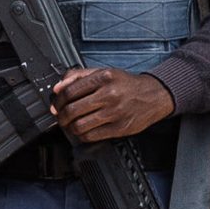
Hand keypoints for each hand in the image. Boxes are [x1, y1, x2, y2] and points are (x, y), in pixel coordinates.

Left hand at [53, 68, 174, 141]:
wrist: (153, 96)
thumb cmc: (127, 85)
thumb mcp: (104, 72)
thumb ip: (78, 76)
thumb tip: (58, 87)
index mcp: (104, 78)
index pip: (70, 91)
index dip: (58, 100)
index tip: (57, 104)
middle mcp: (110, 94)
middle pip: (72, 110)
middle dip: (61, 116)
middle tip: (60, 116)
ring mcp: (115, 113)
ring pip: (80, 125)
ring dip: (70, 127)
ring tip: (70, 124)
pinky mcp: (119, 128)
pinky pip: (91, 136)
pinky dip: (81, 135)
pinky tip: (83, 130)